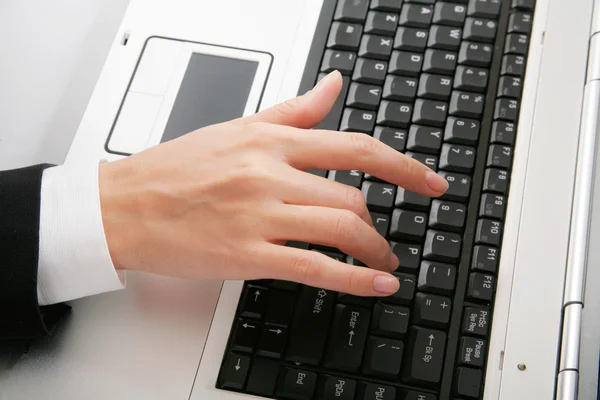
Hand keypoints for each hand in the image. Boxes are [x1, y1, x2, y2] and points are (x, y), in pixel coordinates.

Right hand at [99, 71, 447, 296]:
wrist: (126, 205)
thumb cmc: (176, 168)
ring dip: (374, 250)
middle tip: (382, 236)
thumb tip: (334, 85)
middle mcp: (269, 175)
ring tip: (383, 261)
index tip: (430, 182)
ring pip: (340, 229)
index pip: (354, 148)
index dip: (403, 166)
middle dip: (378, 224)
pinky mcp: (246, 254)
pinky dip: (353, 278)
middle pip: (351, 199)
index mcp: (270, 142)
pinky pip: (313, 267)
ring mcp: (259, 216)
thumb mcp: (239, 127)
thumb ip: (294, 110)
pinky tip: (376, 284)